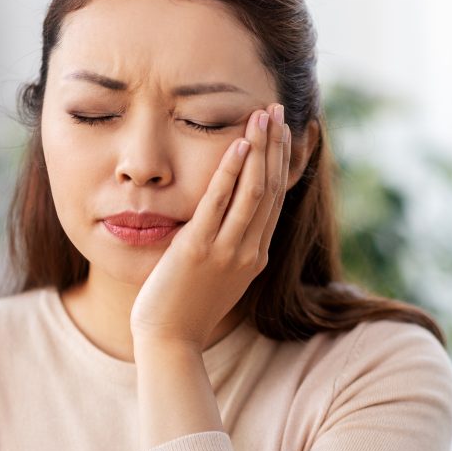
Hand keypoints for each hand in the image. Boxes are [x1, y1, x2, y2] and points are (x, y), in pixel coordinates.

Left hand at [130, 103, 291, 350]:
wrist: (170, 341)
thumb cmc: (185, 309)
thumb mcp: (216, 275)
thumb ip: (225, 247)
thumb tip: (224, 219)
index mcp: (255, 256)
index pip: (275, 199)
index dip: (280, 161)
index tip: (281, 131)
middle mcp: (249, 251)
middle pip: (271, 187)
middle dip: (275, 145)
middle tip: (277, 109)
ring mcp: (227, 251)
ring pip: (254, 190)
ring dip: (260, 148)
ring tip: (263, 115)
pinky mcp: (199, 250)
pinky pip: (219, 203)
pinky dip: (231, 172)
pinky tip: (237, 145)